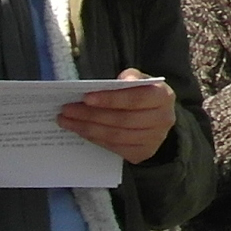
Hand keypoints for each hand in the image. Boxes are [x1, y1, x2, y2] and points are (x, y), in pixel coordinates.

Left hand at [57, 71, 176, 164]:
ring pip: (116, 136)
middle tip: (67, 110)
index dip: (110, 99)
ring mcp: (154, 139)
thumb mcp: (140, 81)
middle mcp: (163, 119)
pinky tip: (81, 131)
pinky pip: (114, 148)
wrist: (156, 118)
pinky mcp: (143, 153)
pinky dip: (95, 139)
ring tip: (67, 121)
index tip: (86, 97)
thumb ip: (131, 77)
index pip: (135, 99)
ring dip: (88, 128)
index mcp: (164, 97)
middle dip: (91, 115)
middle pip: (123, 120)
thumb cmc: (143, 95)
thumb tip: (124, 80)